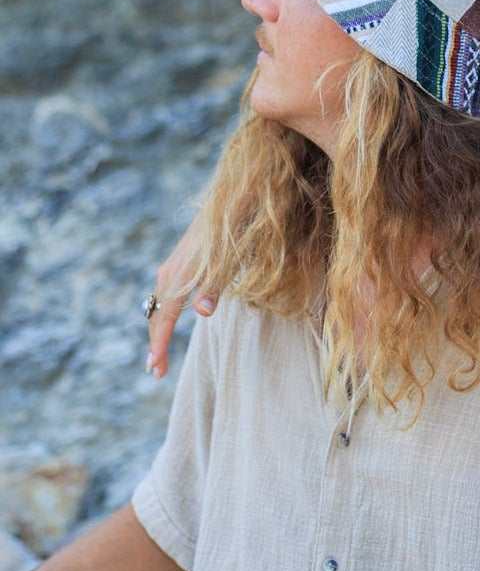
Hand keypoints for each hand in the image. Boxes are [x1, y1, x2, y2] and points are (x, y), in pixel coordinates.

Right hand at [146, 212, 215, 378]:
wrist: (231, 199)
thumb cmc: (232, 233)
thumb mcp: (226, 262)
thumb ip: (214, 288)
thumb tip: (203, 314)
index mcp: (178, 277)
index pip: (164, 319)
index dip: (160, 345)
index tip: (155, 370)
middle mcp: (170, 273)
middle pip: (156, 315)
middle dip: (155, 343)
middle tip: (155, 371)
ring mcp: (173, 266)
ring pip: (158, 304)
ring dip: (157, 329)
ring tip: (159, 352)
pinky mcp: (180, 261)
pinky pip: (165, 294)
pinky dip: (163, 313)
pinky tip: (168, 319)